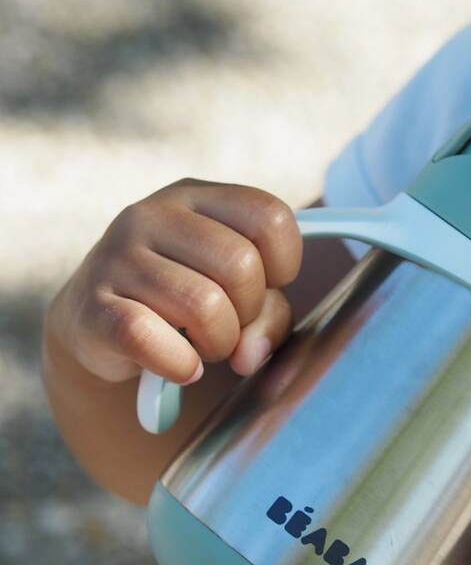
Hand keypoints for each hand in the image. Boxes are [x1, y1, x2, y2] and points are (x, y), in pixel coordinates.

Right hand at [52, 178, 300, 383]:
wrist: (96, 326)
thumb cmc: (182, 305)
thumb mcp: (236, 297)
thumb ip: (269, 318)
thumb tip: (250, 353)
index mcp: (196, 197)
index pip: (269, 215)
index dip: (284, 264)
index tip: (264, 286)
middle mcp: (152, 215)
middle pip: (241, 266)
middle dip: (249, 313)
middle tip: (229, 325)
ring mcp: (117, 256)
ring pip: (204, 306)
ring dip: (219, 344)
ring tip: (203, 346)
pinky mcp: (93, 306)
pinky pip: (149, 338)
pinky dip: (179, 365)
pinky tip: (181, 367)